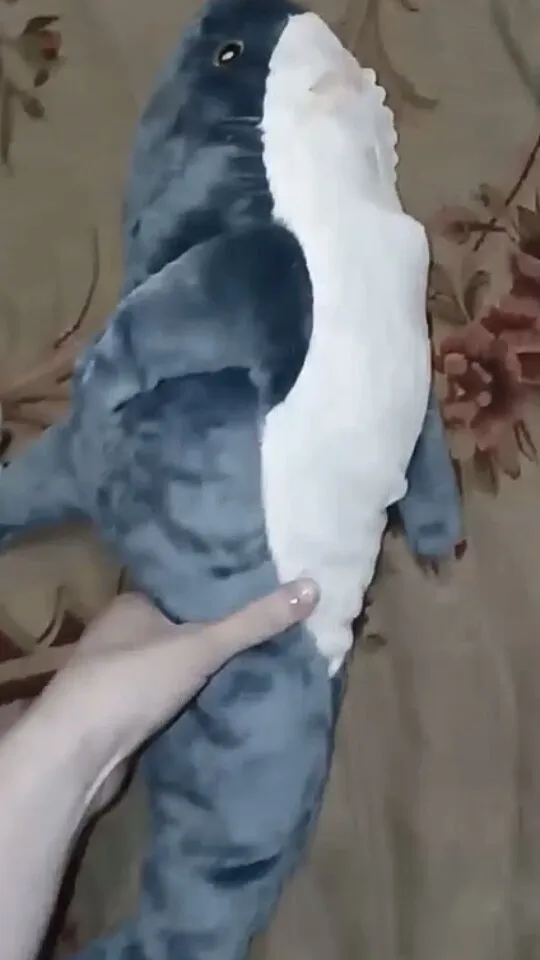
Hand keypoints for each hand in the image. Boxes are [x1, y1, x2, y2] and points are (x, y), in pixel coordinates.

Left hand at [41, 579, 318, 808]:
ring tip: (260, 662)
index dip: (222, 590)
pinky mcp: (122, 715)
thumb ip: (254, 621)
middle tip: (272, 629)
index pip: (185, 588)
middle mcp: (121, 635)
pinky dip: (193, 699)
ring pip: (175, 665)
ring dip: (205, 670)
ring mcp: (119, 677)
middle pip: (182, 628)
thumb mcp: (200, 645)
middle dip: (220, 633)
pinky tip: (224, 699)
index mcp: (133, 605)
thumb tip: (312, 587)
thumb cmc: (132, 682)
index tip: (265, 590)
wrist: (77, 755)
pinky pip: (168, 698)